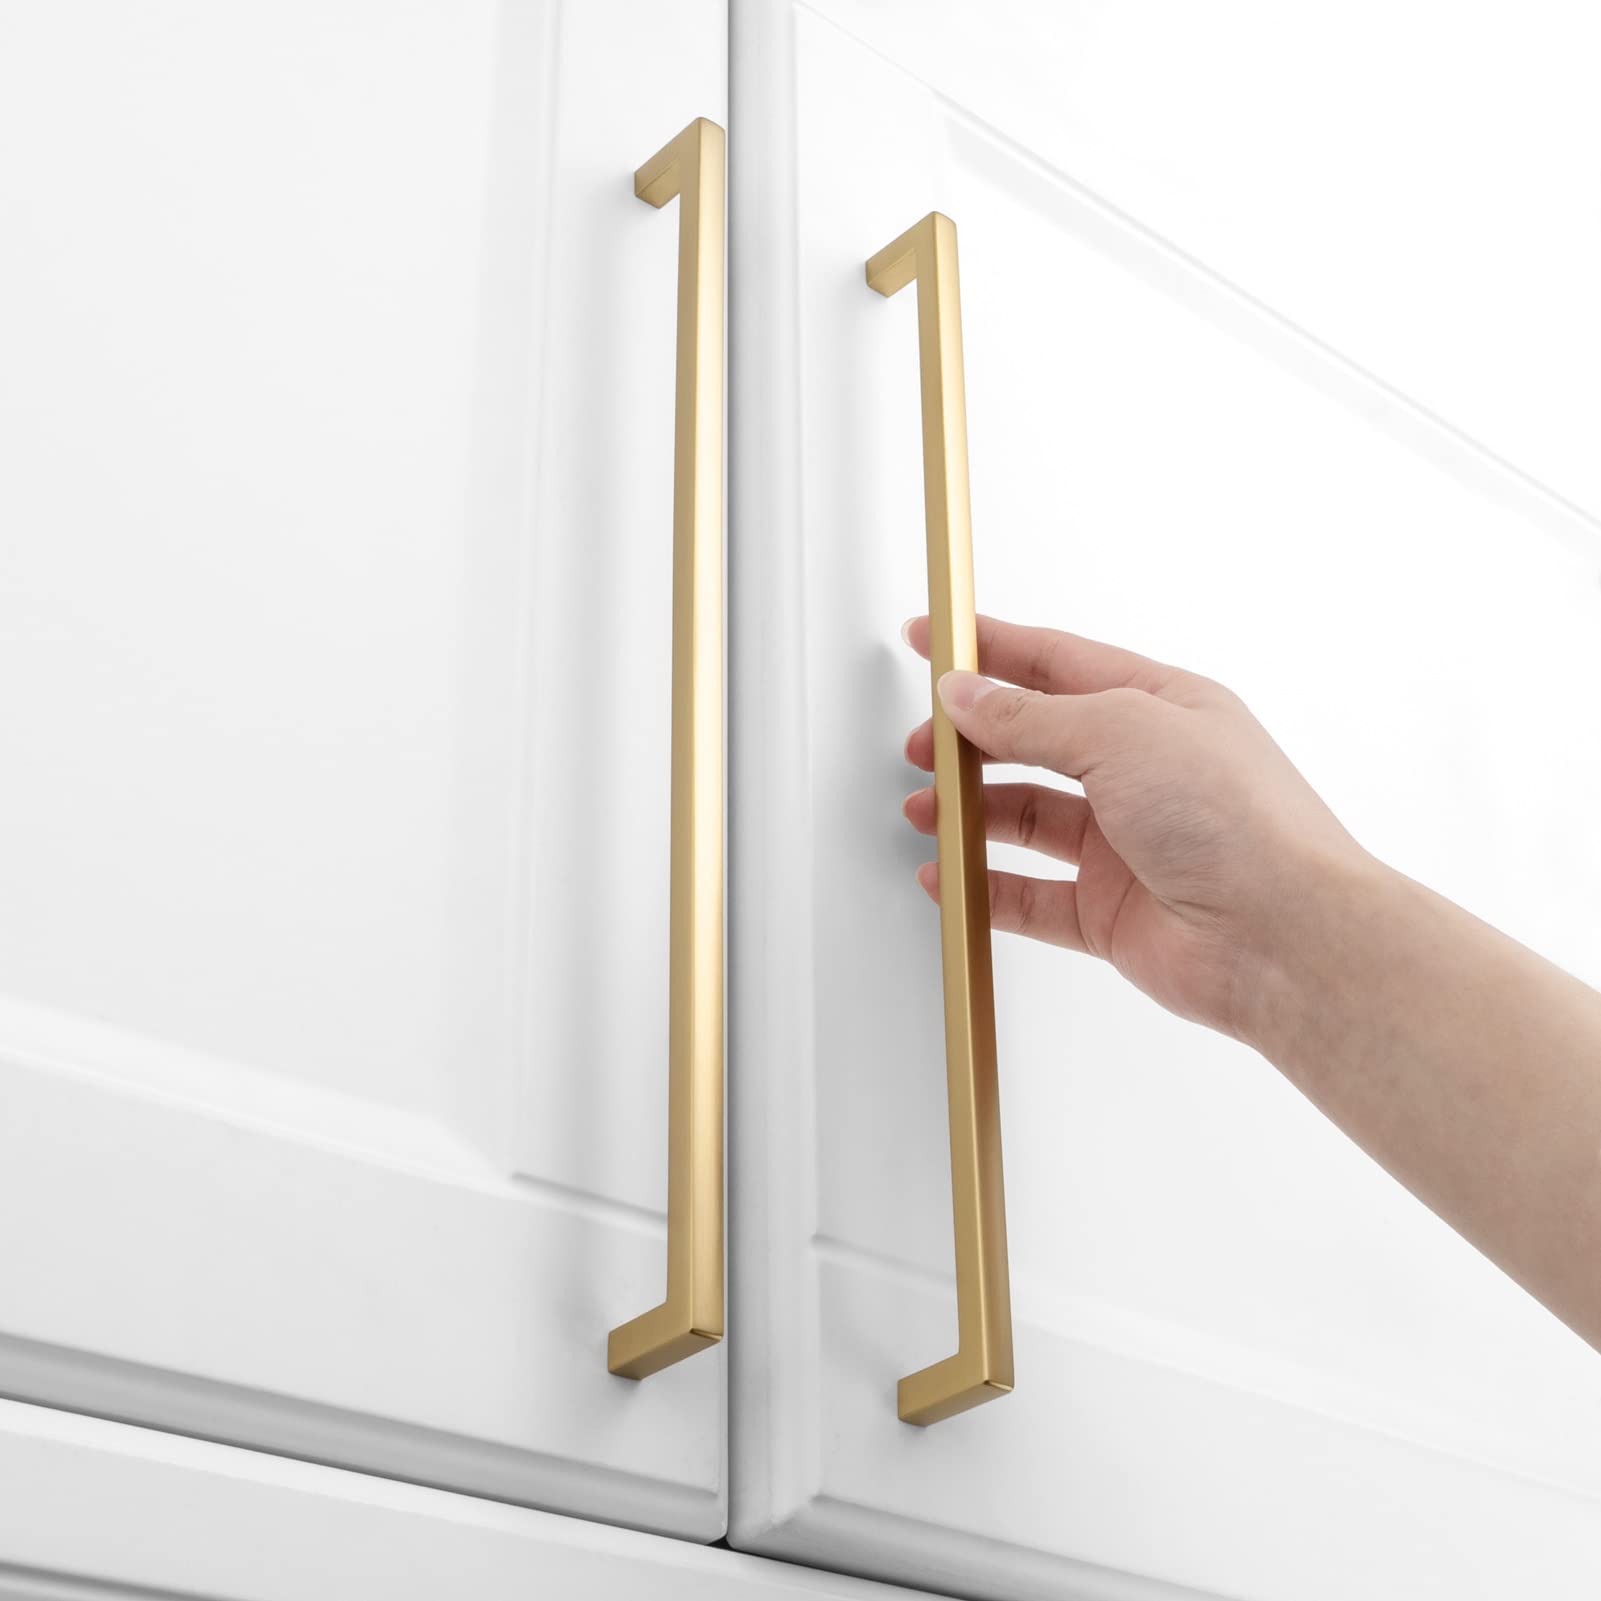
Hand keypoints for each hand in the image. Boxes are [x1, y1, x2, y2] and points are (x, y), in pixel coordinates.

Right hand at [902, 614, 1368, 1040]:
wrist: (1284, 938)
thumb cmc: (1238, 821)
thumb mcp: (1120, 732)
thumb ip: (1031, 716)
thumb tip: (968, 695)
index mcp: (1159, 708)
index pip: (1056, 664)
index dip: (988, 649)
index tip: (930, 636)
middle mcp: (1144, 773)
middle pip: (1035, 742)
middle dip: (971, 740)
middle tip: (922, 744)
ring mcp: (1127, 844)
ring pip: (1026, 818)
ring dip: (970, 813)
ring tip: (925, 811)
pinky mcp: (1112, 911)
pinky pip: (1030, 897)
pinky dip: (984, 888)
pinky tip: (950, 879)